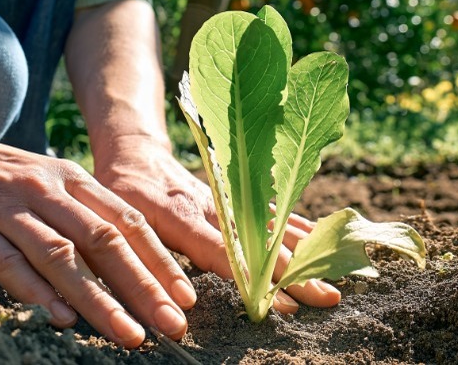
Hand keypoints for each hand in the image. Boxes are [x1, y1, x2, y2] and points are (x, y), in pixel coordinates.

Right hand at [0, 130, 195, 347]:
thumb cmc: (0, 175)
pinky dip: (34, 290)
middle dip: (143, 285)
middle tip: (172, 324)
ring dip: (97, 298)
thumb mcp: (51, 182)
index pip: (128, 221)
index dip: (160, 260)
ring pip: (61, 255)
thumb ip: (86, 215)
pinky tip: (59, 318)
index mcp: (73, 179)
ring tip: (127, 333)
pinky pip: (5, 261)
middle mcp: (47, 190)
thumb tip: (130, 264)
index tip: (186, 297)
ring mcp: (7, 206)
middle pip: (104, 240)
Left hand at [92, 135, 341, 313]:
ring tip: (335, 276)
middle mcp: (213, 206)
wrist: (134, 154)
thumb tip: (177, 303)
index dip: (254, 276)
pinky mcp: (236, 195)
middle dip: (295, 271)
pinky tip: (322, 240)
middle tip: (326, 297)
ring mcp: (229, 199)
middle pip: (260, 243)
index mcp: (181, 216)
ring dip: (305, 251)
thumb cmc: (122, 195)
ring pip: (273, 225)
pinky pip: (272, 210)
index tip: (282, 300)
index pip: (224, 251)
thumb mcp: (122, 223)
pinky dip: (298, 226)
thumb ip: (147, 258)